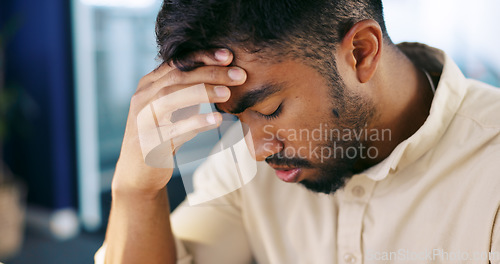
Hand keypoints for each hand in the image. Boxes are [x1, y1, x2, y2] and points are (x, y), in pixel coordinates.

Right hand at [112, 49, 246, 195]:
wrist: (137, 172)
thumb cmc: (161, 134)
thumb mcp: (171, 107)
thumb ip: (186, 88)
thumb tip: (223, 72)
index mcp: (148, 84)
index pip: (177, 62)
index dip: (202, 56)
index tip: (229, 55)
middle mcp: (142, 98)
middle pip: (177, 77)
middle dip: (210, 72)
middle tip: (239, 74)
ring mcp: (143, 120)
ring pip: (171, 98)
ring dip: (202, 92)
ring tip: (228, 93)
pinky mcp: (148, 142)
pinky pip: (174, 130)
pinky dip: (197, 122)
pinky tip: (217, 119)